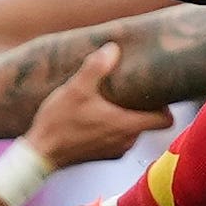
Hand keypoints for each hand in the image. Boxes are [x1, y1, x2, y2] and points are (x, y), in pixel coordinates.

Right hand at [21, 45, 169, 170]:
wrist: (39, 155)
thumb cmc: (58, 122)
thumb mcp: (76, 89)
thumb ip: (96, 67)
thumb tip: (113, 48)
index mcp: (127, 125)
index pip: (166, 120)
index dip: (165, 106)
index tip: (155, 92)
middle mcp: (127, 142)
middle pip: (149, 123)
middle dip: (142, 107)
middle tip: (129, 89)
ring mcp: (116, 151)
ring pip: (133, 131)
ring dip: (126, 117)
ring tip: (109, 102)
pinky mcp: (104, 156)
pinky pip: (118, 140)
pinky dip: (113, 129)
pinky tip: (95, 117)